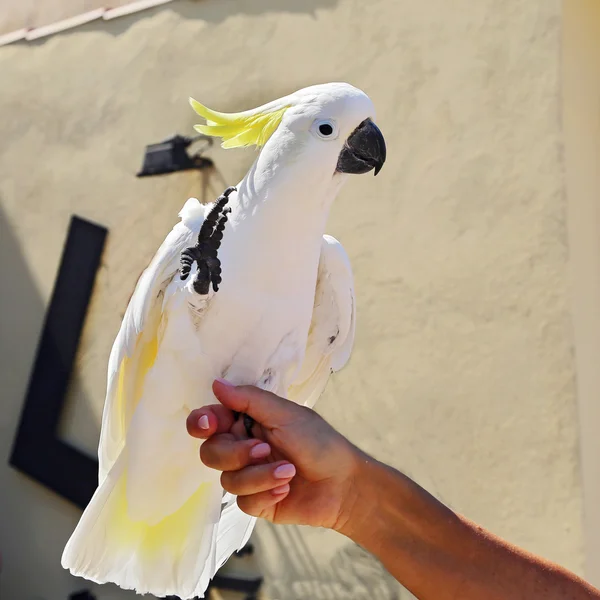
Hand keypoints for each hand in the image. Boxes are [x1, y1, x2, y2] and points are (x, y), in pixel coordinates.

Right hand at [186, 380, 361, 529]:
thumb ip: (249, 400)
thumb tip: (217, 383)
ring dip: (259, 476)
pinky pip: (243, 502)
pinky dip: (266, 493)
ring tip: (289, 472)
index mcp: (248, 422)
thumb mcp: (285, 414)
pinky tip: (287, 488)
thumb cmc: (318, 441)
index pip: (210, 421)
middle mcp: (243, 447)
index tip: (209, 425)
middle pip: (211, 452)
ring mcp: (248, 476)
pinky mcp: (256, 502)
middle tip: (264, 449)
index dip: (201, 423)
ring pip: (227, 480)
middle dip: (236, 454)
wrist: (343, 484)